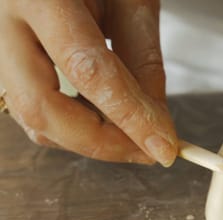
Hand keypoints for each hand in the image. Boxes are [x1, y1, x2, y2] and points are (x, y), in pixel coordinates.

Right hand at [0, 0, 177, 165]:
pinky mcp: (6, 61)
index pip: (88, 71)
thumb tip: (156, 120)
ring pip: (33, 117)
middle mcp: (3, 22)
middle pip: (42, 108)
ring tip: (134, 135)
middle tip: (147, 151)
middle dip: (101, 142)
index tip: (164, 148)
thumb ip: (143, 59)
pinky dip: (75, 125)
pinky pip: (34, 107)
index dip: (130, 118)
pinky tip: (107, 121)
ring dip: (89, 138)